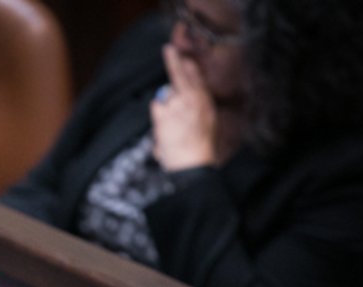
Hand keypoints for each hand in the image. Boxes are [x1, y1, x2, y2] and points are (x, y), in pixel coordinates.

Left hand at [150, 44, 217, 171]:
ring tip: (172, 126)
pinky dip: (158, 115)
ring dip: (165, 107)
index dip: (188, 66)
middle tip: (168, 49)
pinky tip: (165, 127)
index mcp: (204, 101)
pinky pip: (157, 106)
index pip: (196, 77)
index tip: (185, 58)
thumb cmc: (199, 148)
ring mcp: (176, 103)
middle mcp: (192, 98)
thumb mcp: (206, 123)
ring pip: (165, 96)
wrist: (192, 162)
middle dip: (173, 60)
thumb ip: (195, 107)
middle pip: (180, 74)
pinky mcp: (163, 111)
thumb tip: (181, 96)